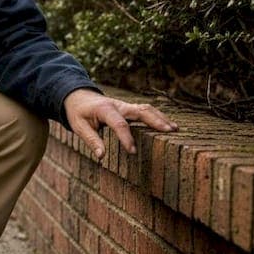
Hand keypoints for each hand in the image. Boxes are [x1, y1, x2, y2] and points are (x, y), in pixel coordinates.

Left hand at [63, 88, 177, 159]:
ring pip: (147, 109)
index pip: (119, 123)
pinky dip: (158, 117)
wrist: (78, 96)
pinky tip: (168, 125)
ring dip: (161, 118)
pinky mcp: (129, 109)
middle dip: (155, 121)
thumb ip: (91, 140)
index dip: (126, 138)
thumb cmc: (78, 113)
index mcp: (105, 109)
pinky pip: (146, 111)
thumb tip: (101, 156)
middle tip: (169, 132)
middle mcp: (119, 105)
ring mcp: (126, 106)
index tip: (133, 152)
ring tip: (175, 129)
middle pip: (141, 111)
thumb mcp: (79, 126)